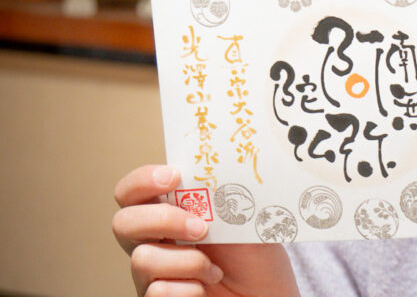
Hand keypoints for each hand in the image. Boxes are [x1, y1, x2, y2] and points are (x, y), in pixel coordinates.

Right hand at [112, 165, 299, 296]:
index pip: (132, 192)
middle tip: (202, 229)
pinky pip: (157, 292)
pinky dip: (189, 290)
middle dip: (163, 220)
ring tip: (215, 270)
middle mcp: (152, 242)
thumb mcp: (243, 215)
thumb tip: (219, 162)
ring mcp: (151, 274)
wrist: (266, 292)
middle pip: (122, 223)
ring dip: (189, 262)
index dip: (143, 180)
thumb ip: (221, 191)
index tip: (174, 177)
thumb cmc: (253, 254)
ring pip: (142, 259)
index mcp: (168, 213)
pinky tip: (205, 289)